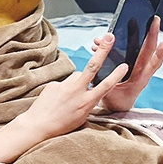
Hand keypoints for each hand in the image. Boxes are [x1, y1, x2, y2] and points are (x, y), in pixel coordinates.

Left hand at [12, 55, 128, 144]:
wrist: (37, 126)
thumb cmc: (61, 125)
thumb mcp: (81, 117)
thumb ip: (88, 102)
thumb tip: (91, 91)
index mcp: (86, 102)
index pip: (105, 86)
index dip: (116, 75)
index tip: (124, 65)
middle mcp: (76, 91)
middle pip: (92, 66)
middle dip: (103, 51)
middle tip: (109, 37)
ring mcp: (64, 86)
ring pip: (77, 76)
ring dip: (78, 82)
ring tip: (69, 97)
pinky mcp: (53, 84)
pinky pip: (64, 83)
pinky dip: (64, 89)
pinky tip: (57, 100)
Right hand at [88, 22, 162, 113]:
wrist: (118, 106)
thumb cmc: (116, 100)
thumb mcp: (109, 92)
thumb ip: (107, 78)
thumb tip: (99, 59)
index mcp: (139, 80)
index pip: (151, 65)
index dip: (158, 54)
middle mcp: (143, 72)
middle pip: (150, 51)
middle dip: (153, 34)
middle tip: (155, 20)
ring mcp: (141, 69)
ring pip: (147, 50)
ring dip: (146, 36)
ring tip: (147, 22)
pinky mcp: (137, 66)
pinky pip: (139, 52)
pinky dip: (134, 42)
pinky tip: (126, 36)